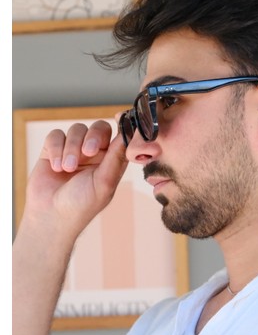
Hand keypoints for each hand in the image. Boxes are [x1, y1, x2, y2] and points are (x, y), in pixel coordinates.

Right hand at [22, 119, 128, 239]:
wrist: (50, 217)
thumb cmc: (81, 205)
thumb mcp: (104, 182)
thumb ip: (115, 158)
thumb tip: (128, 134)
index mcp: (111, 161)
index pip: (119, 136)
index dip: (121, 126)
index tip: (120, 117)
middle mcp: (94, 153)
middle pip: (98, 128)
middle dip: (93, 137)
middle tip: (88, 152)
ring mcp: (73, 150)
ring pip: (77, 129)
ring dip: (72, 148)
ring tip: (67, 169)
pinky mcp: (53, 150)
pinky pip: (56, 135)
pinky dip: (56, 149)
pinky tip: (56, 167)